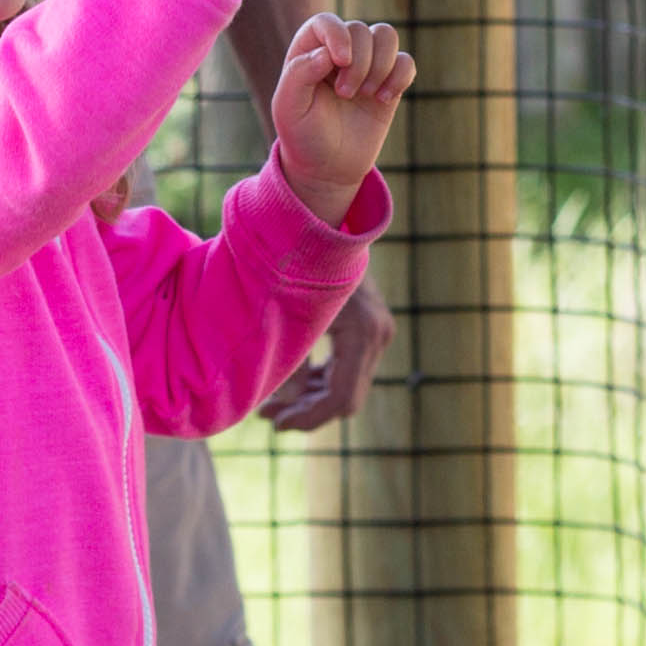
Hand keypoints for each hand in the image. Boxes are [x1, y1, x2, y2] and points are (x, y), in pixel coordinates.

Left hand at [262, 278, 395, 430]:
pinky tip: (291, 384)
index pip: (342, 400)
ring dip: (310, 398)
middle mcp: (378, 335)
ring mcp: (377, 332)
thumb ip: (288, 365)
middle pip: (346, 398)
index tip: (275, 423)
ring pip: (346, 386)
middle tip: (267, 415)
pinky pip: (345, 368)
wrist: (320, 222)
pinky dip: (319, 381)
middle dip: (306, 411)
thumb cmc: (297, 264)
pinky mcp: (368, 329)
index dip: (308, 419)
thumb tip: (283, 408)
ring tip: (271, 405)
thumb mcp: (288, 317)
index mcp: (363, 333)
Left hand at [270, 14, 415, 226]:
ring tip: (367, 94)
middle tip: (345, 94)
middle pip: (361, 29)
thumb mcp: (288, 109)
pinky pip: (406, 62)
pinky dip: (400, 77)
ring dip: (381, 65)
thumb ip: (299, 75)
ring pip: (387, 36)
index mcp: (309, 51)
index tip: (340, 62)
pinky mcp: (389, 81)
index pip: (326, 21)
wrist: (328, 167)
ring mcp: (367, 64)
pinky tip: (383, 99)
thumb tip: (327, 53)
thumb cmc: (303, 135)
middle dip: (358, 62)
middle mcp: (339, 51)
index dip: (337, 35)